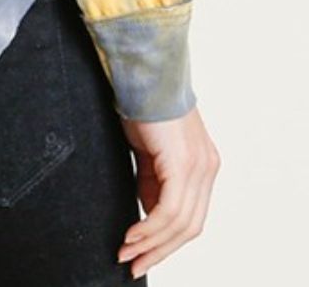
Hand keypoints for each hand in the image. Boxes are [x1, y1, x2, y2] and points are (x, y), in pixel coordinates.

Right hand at [116, 105, 219, 277]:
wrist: (143, 72)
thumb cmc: (142, 104)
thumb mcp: (150, 152)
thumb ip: (154, 181)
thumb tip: (149, 212)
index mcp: (203, 164)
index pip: (192, 217)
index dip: (167, 241)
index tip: (142, 255)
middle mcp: (207, 167)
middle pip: (190, 226)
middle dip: (160, 250)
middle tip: (134, 263)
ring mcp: (199, 165)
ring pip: (180, 222)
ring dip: (151, 243)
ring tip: (127, 252)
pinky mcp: (183, 163)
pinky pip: (169, 210)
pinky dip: (150, 228)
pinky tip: (132, 235)